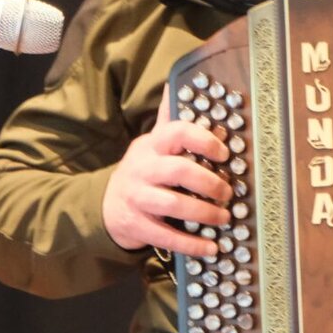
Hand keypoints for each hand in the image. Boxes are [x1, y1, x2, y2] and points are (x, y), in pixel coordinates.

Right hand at [102, 90, 231, 255]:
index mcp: (152, 146)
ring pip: (172, 204)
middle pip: (178, 170)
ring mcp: (137, 198)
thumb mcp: (151, 144)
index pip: (176, 132)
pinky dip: (191, 244)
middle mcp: (143, 169)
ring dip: (204, 212)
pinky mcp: (136, 225)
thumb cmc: (142, 171)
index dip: (203, 140)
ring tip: (224, 217)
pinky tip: (211, 247)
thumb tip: (178, 85)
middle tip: (228, 191)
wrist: (104, 204)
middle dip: (208, 181)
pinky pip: (165, 236)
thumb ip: (169, 122)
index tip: (225, 153)